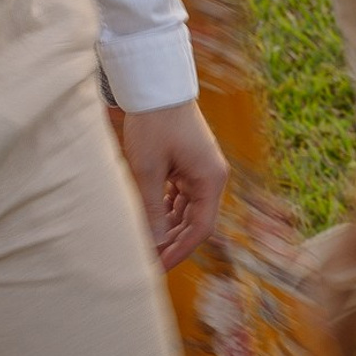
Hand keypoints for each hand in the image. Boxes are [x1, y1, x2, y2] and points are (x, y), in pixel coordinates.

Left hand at [121, 101, 228, 269]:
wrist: (157, 88)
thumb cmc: (154, 125)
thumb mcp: (148, 172)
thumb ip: (152, 210)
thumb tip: (153, 244)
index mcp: (210, 180)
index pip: (201, 229)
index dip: (179, 252)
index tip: (157, 267)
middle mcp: (211, 177)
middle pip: (196, 222)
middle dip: (173, 242)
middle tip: (147, 259)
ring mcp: (201, 169)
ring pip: (188, 210)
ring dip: (168, 227)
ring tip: (144, 241)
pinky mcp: (189, 163)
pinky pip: (181, 196)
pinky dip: (167, 210)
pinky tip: (149, 217)